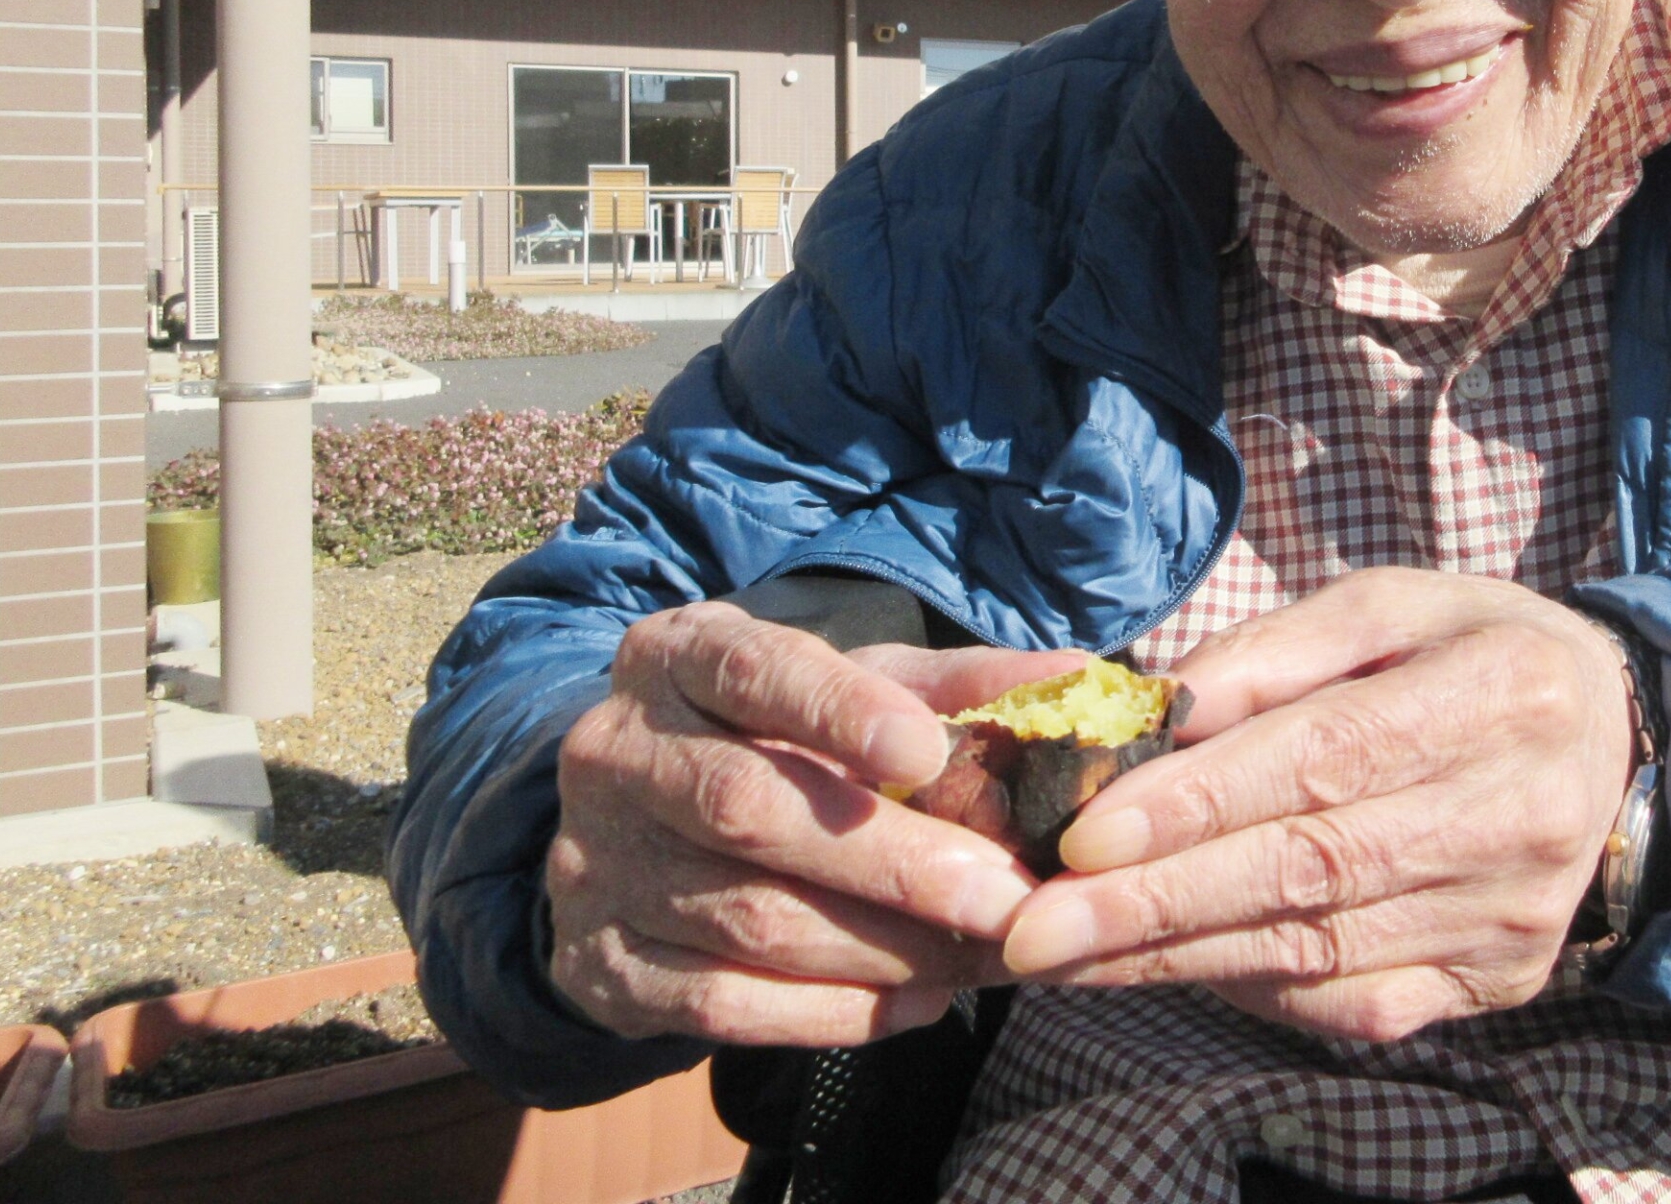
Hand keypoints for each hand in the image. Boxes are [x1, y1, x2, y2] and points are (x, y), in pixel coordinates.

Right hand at [548, 599, 1081, 1047]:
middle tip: (1006, 898)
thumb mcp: (849, 685)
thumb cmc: (776, 734)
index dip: (836, 711)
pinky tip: (917, 1002)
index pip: (751, 671)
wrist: (637, 821)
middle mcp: (618, 754)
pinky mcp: (601, 966)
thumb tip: (1074, 680)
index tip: (928, 751)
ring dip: (882, 948)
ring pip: (747, 919)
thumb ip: (953, 685)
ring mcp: (596, 867)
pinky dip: (832, 1013)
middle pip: (751, 809)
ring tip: (982, 954)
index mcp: (676, 657)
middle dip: (893, 863)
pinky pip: (722, 1006)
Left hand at [998, 570, 1635, 1040]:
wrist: (1624, 750)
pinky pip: (1357, 1004)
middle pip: (1313, 868)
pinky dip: (1252, 992)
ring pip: (1321, 951)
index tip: (1083, 834)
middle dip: (1157, 904)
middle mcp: (1522, 813)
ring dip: (1177, 958)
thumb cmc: (1478, 655)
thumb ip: (1277, 647)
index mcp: (1503, 691)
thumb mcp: (1396, 603)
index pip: (1328, 756)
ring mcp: (1515, 915)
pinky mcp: (1499, 981)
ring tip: (1067, 954)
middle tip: (1035, 926)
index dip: (1200, 801)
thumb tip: (1158, 707)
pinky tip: (1168, 968)